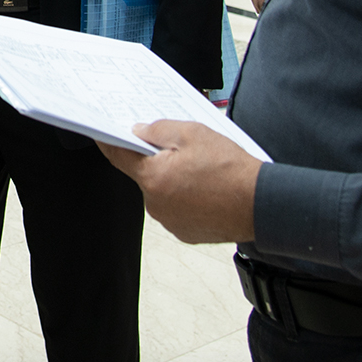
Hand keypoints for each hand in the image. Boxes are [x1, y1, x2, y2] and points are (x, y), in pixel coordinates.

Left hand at [98, 119, 260, 243]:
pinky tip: (206, 189)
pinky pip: (177, 209)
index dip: (108, 142)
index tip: (101, 134)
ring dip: (174, 181)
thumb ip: (159, 130)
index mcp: (153, 178)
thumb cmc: (230, 170)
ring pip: (162, 193)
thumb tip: (139, 132)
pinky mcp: (185, 232)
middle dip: (157, 161)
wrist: (261, 204)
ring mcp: (170, 221)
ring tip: (202, 172)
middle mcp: (156, 204)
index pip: (118, 157)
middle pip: (145, 175)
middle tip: (182, 150)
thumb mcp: (193, 134)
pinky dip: (186, 199)